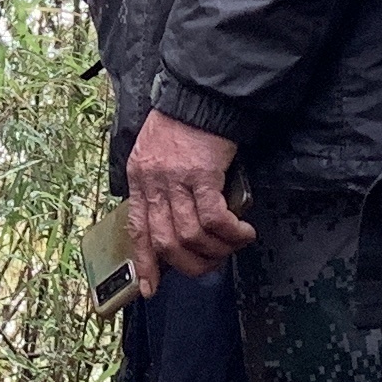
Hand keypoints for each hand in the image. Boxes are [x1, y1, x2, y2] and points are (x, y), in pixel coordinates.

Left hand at [127, 108, 251, 280]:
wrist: (202, 93)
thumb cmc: (183, 122)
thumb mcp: (156, 153)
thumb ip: (158, 185)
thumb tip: (171, 219)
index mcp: (139, 178)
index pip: (138, 230)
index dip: (145, 264)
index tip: (151, 288)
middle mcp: (154, 182)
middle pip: (165, 241)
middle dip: (190, 263)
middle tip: (210, 264)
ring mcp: (177, 179)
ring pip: (190, 235)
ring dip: (216, 249)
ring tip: (234, 246)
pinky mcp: (203, 174)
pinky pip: (214, 218)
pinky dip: (230, 232)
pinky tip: (243, 233)